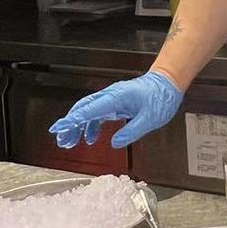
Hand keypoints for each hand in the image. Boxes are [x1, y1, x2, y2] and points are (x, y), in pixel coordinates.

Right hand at [49, 71, 183, 151]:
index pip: (89, 109)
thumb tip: (115, 143)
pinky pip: (98, 114)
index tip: (59, 128)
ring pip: (88, 111)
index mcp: (116, 98)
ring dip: (78, 127)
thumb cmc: (161, 97)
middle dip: (70, 125)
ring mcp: (112, 99)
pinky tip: (89, 138)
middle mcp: (111, 96)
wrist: (167, 84)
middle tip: (62, 140)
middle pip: (83, 109)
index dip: (72, 120)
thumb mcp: (150, 119)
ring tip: (70, 142)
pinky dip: (90, 126)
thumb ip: (131, 132)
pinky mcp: (116, 103)